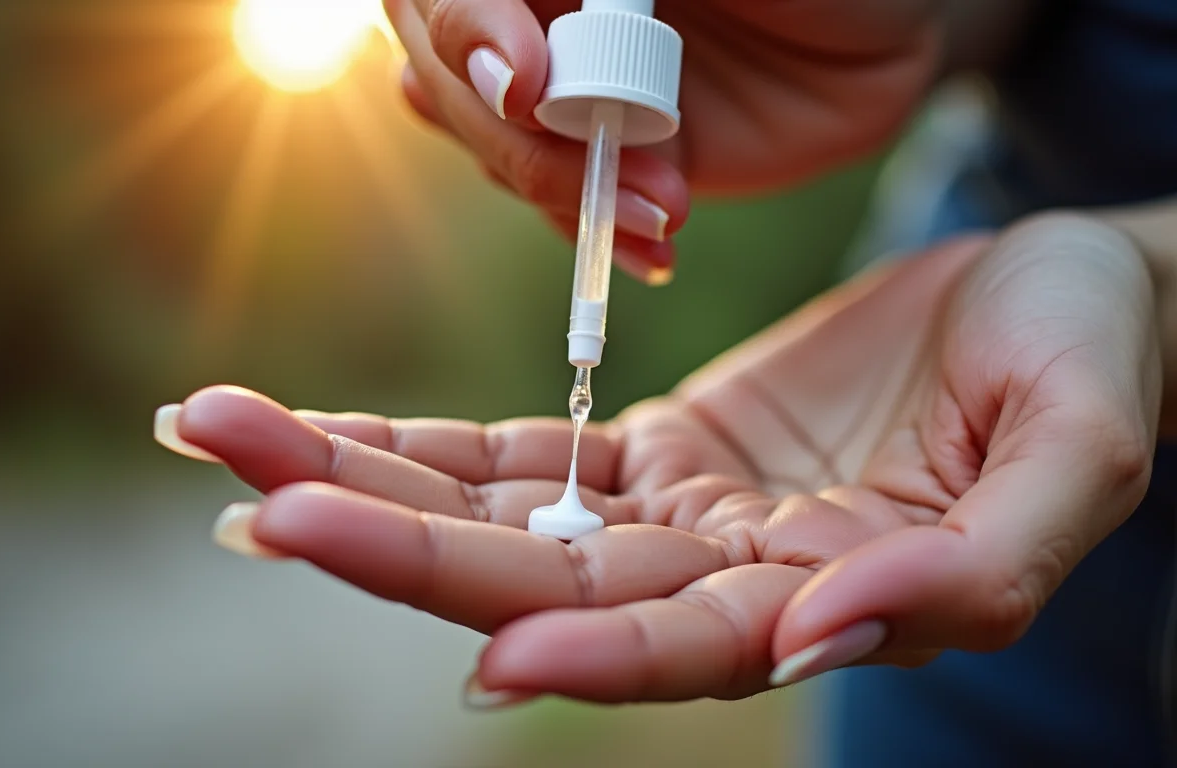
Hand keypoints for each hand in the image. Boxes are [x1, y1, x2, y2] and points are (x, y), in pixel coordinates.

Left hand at [156, 212, 1157, 703]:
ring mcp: (678, 517)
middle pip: (539, 582)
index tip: (487, 654)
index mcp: (833, 604)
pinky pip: (516, 455)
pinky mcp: (656, 451)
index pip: (684, 648)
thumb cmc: (1090, 365)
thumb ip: (972, 568)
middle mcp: (727, 581)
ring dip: (359, 479)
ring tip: (221, 435)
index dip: (591, 654)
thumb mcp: (1078, 457)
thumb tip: (827, 636)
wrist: (1060, 298)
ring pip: (498, 516)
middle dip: (400, 547)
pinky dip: (414, 444)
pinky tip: (313, 431)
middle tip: (259, 506)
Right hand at [384, 0, 941, 282]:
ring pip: (496, 146)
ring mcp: (565, 87)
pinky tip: (652, 248)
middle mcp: (538, 16)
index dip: (464, 31)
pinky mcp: (605, 155)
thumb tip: (523, 54)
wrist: (891, 30)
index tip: (525, 85)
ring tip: (662, 213)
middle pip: (449, 77)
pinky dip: (595, 234)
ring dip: (561, 191)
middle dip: (516, 136)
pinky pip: (561, 204)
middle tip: (606, 161)